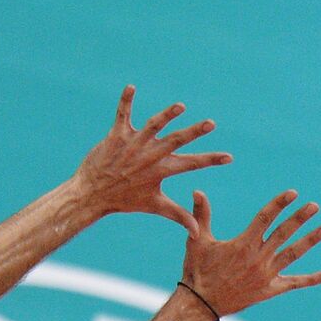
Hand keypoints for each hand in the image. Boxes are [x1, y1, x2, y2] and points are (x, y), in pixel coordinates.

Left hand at [72, 85, 231, 218]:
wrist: (92, 194)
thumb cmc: (125, 200)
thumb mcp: (155, 206)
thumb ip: (179, 215)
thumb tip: (197, 233)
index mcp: (161, 170)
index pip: (191, 164)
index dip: (211, 160)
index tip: (229, 157)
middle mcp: (150, 155)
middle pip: (176, 141)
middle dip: (194, 132)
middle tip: (211, 123)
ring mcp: (133, 144)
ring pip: (153, 125)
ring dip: (167, 115)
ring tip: (180, 106)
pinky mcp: (117, 135)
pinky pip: (122, 115)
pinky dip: (126, 101)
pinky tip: (132, 87)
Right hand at [178, 190, 320, 315]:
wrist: (201, 304)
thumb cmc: (197, 270)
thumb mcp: (197, 240)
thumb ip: (201, 215)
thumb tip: (197, 190)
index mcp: (243, 244)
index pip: (265, 218)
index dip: (279, 204)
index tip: (293, 193)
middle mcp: (258, 258)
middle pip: (283, 233)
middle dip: (300, 218)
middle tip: (314, 206)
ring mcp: (266, 274)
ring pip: (293, 254)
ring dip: (310, 240)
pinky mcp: (269, 290)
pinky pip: (293, 283)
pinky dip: (311, 279)